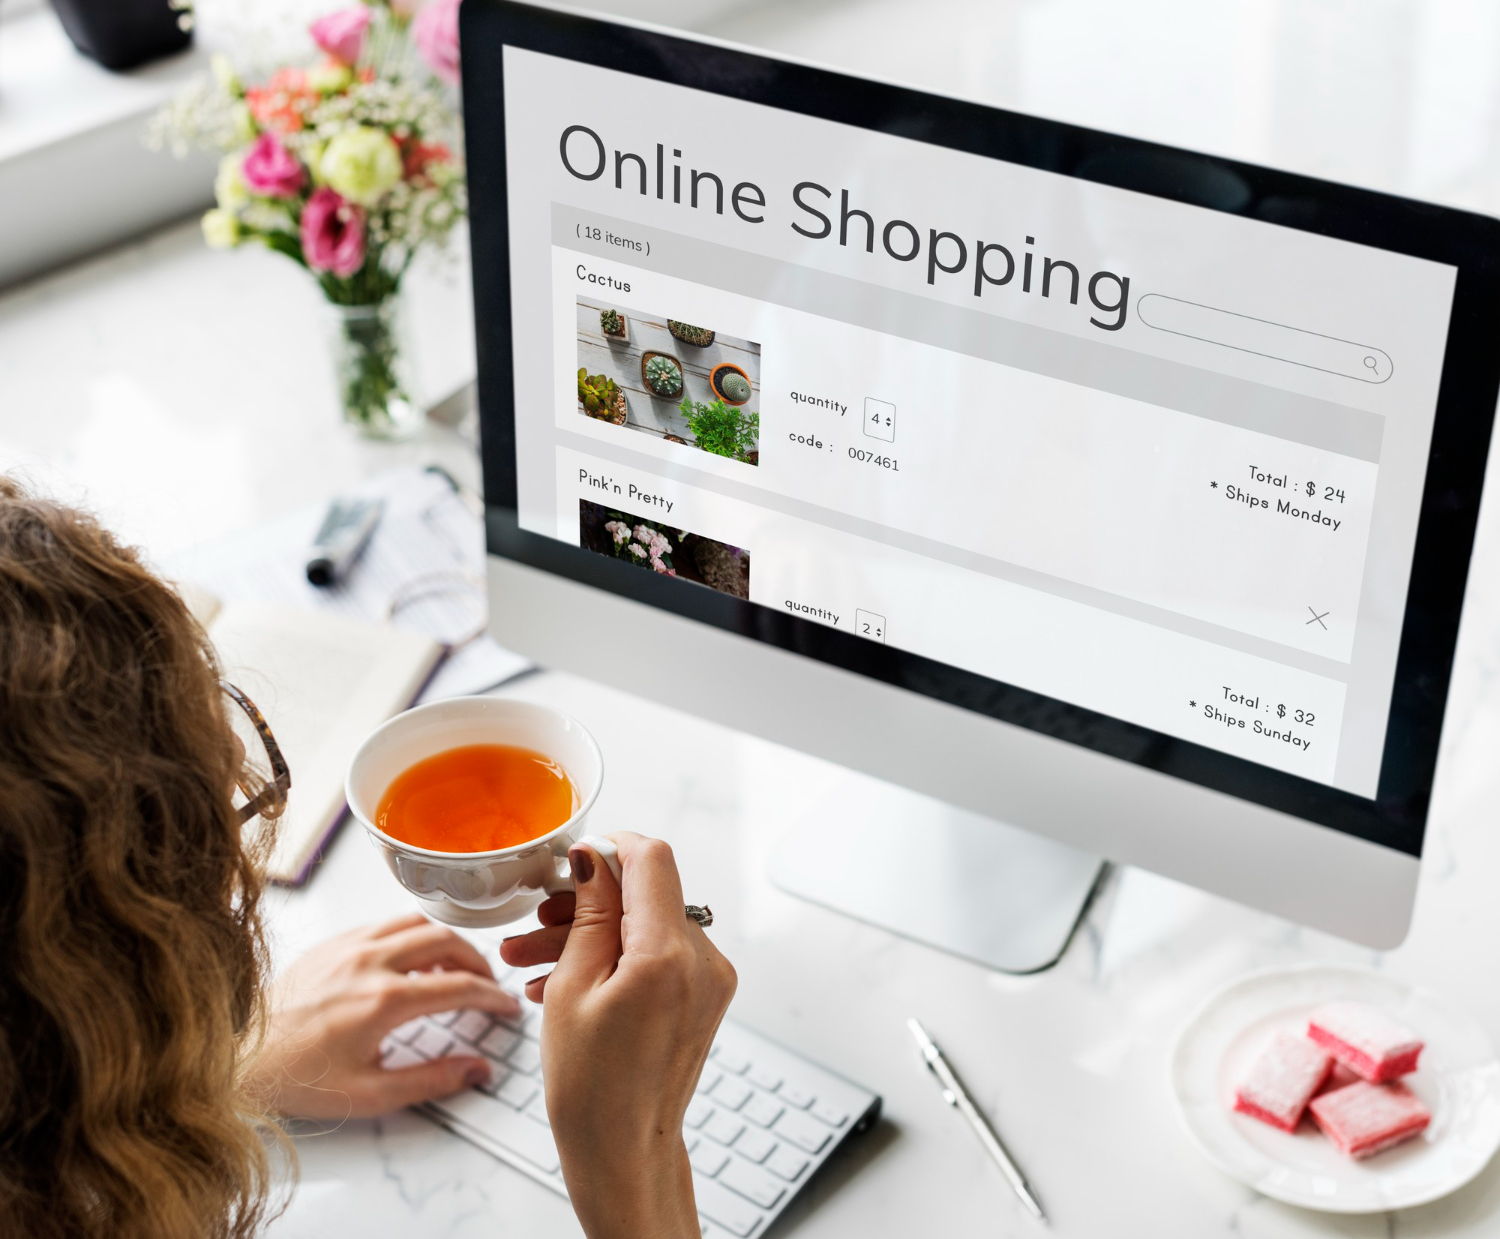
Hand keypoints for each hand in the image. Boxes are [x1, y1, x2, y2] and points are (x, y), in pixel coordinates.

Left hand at [248, 913, 520, 1119]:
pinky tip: (409, 960)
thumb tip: (477, 1070)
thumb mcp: (369, 1094)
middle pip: (445, 941)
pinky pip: (384, 924)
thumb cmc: (296, 1078)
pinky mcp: (331, 943)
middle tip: (485, 983)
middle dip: (476, 960)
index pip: (460, 986)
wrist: (237, 1058)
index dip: (492, 996)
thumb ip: (431, 1081)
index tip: (506, 1006)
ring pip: (416, 922)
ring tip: (452, 968)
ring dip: (444, 941)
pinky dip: (410, 935)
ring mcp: (348, 946)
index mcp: (383, 1000)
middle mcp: (370, 962)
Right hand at [501, 833, 735, 1238]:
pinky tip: (563, 980)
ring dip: (591, 933)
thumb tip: (595, 857)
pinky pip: (657, 954)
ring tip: (530, 960)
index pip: (652, 859)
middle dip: (586, 901)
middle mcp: (703, 960)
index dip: (610, 848)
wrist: (622, 1152)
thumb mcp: (573, 986)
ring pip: (646, 925)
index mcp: (669, 955)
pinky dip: (615, 958)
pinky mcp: (704, 996)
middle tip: (534, 922)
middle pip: (645, 894)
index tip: (572, 862)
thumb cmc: (591, 1087)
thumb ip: (590, 913)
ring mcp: (709, 979)